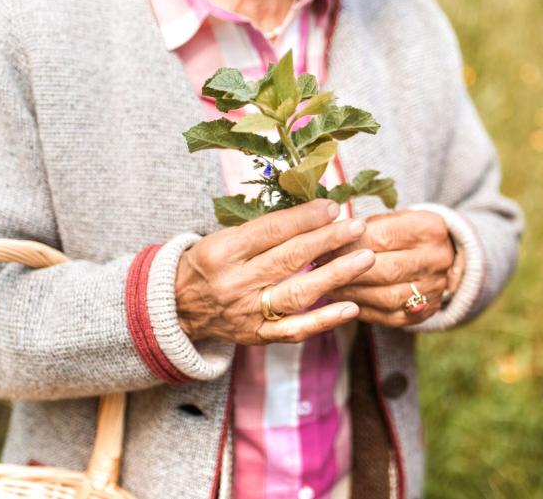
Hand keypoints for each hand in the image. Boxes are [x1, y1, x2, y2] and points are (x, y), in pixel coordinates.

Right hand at [175, 199, 375, 344]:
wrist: (177, 306)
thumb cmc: (207, 263)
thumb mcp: (223, 238)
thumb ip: (263, 229)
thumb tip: (314, 212)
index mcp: (223, 251)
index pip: (271, 230)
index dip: (305, 218)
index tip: (332, 207)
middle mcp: (235, 283)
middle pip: (289, 258)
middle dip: (328, 240)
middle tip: (358, 226)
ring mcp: (248, 313)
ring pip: (297, 293)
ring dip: (335, 275)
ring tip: (365, 258)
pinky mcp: (257, 336)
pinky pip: (295, 330)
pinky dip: (325, 320)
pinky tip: (351, 307)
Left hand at [325, 210, 462, 326]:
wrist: (444, 260)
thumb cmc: (406, 234)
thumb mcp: (395, 219)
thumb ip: (366, 227)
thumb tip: (325, 235)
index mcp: (429, 229)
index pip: (380, 236)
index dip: (346, 242)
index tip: (320, 243)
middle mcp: (436, 260)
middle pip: (383, 268)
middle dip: (344, 268)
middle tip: (317, 266)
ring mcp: (432, 290)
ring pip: (383, 296)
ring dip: (348, 292)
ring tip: (323, 284)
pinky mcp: (422, 313)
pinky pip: (386, 315)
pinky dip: (360, 308)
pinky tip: (340, 301)